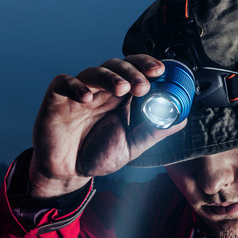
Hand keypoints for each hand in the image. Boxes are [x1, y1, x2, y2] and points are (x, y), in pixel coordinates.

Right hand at [29, 55, 185, 197]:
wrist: (68, 172)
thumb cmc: (99, 154)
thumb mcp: (132, 146)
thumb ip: (154, 131)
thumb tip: (181, 120)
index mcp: (121, 98)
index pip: (135, 70)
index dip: (146, 65)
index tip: (160, 71)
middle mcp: (101, 91)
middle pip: (116, 66)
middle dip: (132, 72)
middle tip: (143, 86)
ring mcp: (79, 92)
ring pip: (93, 72)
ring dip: (110, 77)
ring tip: (123, 89)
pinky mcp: (57, 98)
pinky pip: (64, 82)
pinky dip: (76, 86)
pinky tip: (87, 98)